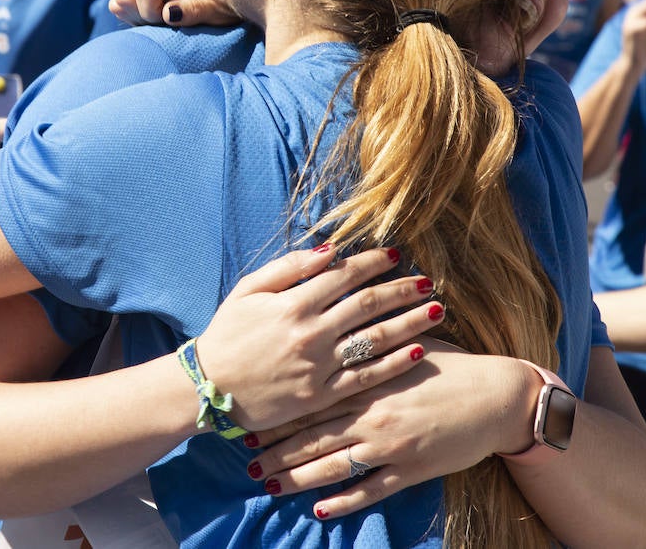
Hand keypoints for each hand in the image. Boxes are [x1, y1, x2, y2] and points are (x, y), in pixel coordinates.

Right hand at [109, 0, 239, 26]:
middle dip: (142, 15)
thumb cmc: (229, 1)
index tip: (171, 20)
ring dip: (137, 12)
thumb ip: (195, 10)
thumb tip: (168, 14)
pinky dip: (135, 8)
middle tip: (168, 19)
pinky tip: (157, 9)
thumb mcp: (219, 10)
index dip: (151, 13)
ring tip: (163, 14)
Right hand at [193, 245, 443, 433]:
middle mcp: (311, 333)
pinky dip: (395, 363)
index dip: (373, 262)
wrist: (209, 386)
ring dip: (409, 322)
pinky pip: (366, 377)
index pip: (345, 275)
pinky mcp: (322, 395)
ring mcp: (319, 366)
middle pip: (368, 304)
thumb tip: (329, 250)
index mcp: (293, 304)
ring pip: (375, 339)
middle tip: (428, 281)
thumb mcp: (247, 290)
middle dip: (401, 289)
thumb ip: (288, 268)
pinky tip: (418, 350)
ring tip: (436, 310)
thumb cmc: (227, 333)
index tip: (396, 255)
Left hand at [245, 342, 536, 517]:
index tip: (252, 415)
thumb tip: (340, 324)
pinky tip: (319, 509)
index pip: (312, 398)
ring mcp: (390, 445)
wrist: (497, 397)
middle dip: (277, 449)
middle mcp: (372, 414)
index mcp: (368, 380)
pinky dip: (343, 501)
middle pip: (314, 435)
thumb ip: (370, 341)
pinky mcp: (411, 469)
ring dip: (298, 477)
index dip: (280, 410)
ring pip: (334, 466)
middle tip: (246, 458)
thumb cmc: (451, 366)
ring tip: (269, 484)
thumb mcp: (407, 344)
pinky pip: (370, 490)